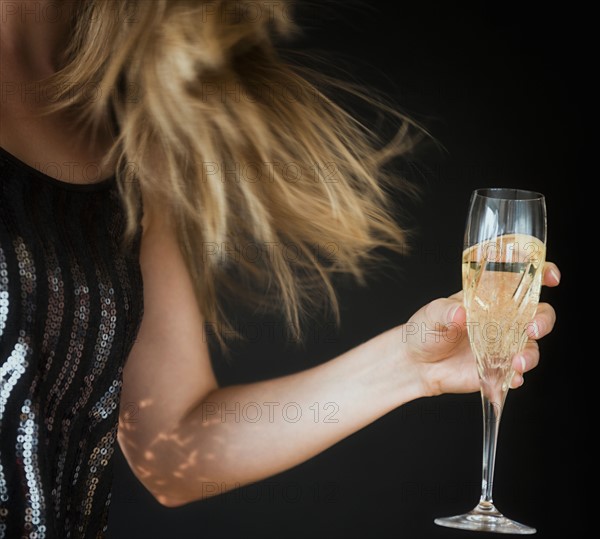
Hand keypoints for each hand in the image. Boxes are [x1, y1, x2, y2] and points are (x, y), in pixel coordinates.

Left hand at [403, 262, 559, 396]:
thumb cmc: (424, 330)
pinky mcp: (498, 369)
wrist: (416, 364)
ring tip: (516, 362)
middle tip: (532, 329)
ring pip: (532, 347)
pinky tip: (510, 379)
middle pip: (538, 315)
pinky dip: (517, 376)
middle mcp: (502, 320)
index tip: (550, 276)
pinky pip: (517, 373)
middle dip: (542, 320)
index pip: (521, 282)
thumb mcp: (430, 314)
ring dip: (530, 355)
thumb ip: (445, 311)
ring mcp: (503, 345)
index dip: (541, 275)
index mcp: (488, 298)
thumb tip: (460, 313)